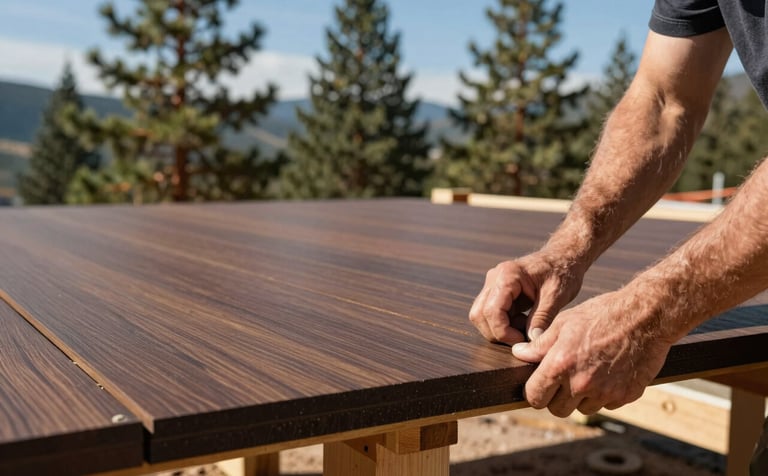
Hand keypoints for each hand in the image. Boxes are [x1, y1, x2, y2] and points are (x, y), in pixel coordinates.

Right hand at [469, 250, 584, 344]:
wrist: (564, 256)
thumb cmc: (562, 271)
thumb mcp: (556, 296)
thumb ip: (542, 318)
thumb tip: (532, 341)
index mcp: (508, 275)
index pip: (491, 311)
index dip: (503, 332)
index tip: (522, 341)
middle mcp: (495, 278)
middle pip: (479, 314)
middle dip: (497, 332)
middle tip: (521, 339)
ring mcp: (493, 284)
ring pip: (481, 314)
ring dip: (500, 328)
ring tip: (524, 328)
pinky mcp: (497, 291)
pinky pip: (492, 312)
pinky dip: (504, 323)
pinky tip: (523, 321)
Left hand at [511, 290, 674, 416]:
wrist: (646, 317)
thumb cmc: (602, 314)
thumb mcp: (565, 323)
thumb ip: (540, 345)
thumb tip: (519, 354)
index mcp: (561, 365)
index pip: (535, 397)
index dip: (535, 391)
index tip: (540, 384)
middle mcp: (581, 384)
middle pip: (558, 409)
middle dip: (557, 397)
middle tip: (564, 378)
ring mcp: (605, 393)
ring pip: (582, 409)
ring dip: (581, 397)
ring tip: (589, 370)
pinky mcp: (625, 396)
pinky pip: (606, 404)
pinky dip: (604, 394)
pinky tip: (608, 372)